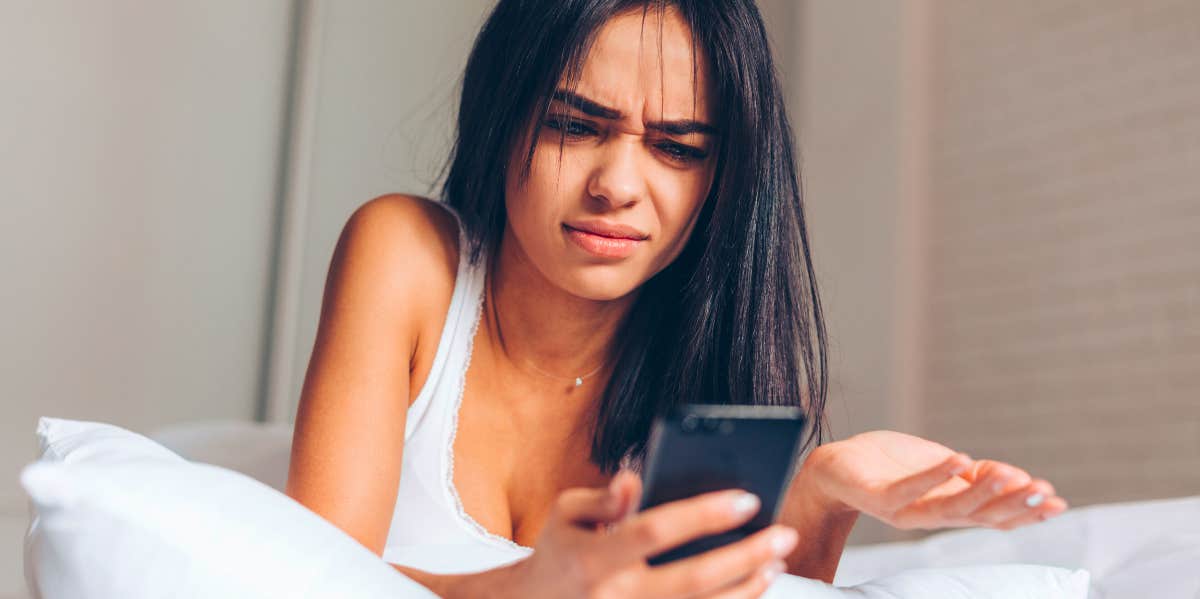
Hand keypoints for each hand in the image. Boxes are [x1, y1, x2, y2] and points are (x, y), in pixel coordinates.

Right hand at [484, 470, 797, 598]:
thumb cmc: (561, 550)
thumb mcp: (565, 513)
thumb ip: (602, 497)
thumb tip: (634, 479)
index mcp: (594, 559)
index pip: (654, 532)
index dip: (702, 515)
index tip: (747, 498)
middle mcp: (616, 597)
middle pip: (692, 580)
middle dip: (744, 556)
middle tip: (784, 533)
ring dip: (747, 588)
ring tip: (777, 560)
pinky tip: (755, 585)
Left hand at [803, 430, 1067, 530]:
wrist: (836, 466)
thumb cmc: (890, 466)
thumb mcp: (940, 466)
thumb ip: (973, 475)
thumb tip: (1015, 476)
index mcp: (949, 507)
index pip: (994, 515)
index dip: (1026, 511)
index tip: (1059, 502)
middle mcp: (930, 515)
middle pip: (979, 516)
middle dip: (1014, 505)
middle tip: (1046, 493)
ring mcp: (904, 510)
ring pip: (950, 508)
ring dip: (982, 492)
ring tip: (1012, 474)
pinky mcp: (878, 497)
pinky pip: (909, 489)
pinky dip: (935, 476)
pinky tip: (960, 459)